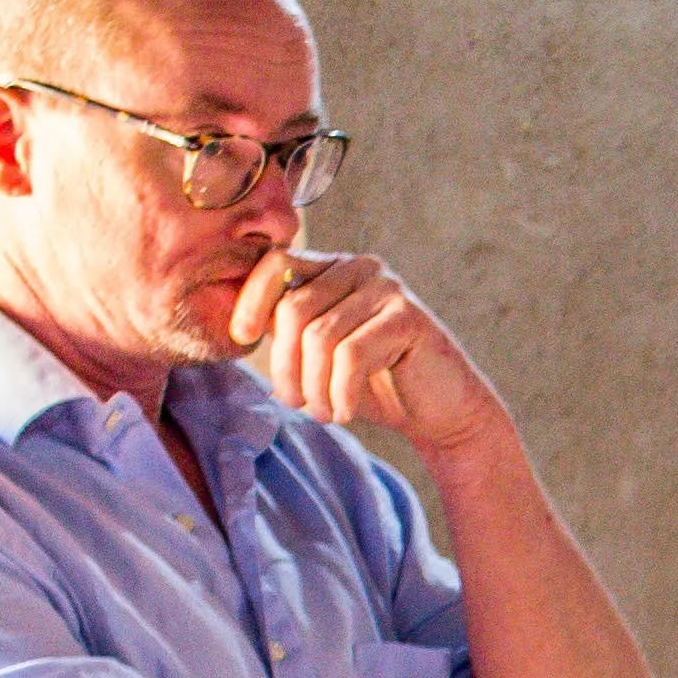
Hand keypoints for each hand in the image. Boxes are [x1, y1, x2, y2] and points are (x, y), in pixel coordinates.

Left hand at [231, 250, 508, 462]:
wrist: (442, 413)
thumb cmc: (377, 386)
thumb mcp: (319, 354)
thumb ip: (288, 331)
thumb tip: (235, 325)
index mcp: (335, 268)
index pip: (276, 263)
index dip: (251, 299)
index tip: (243, 338)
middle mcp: (360, 268)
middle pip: (294, 308)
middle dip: (285, 365)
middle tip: (294, 403)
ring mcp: (388, 289)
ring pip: (321, 338)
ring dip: (314, 387)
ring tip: (323, 414)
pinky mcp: (408, 319)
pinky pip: (351, 356)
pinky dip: (340, 393)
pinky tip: (345, 412)